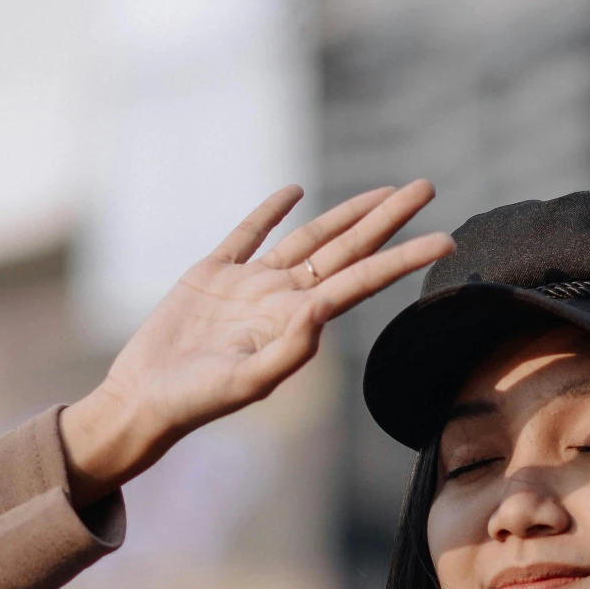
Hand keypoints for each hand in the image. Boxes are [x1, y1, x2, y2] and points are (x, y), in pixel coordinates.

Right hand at [60, 181, 451, 500]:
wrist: (143, 400)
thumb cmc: (196, 402)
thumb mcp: (247, 382)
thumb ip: (289, 350)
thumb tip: (322, 313)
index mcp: (298, 322)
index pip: (363, 281)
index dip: (404, 259)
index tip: (446, 240)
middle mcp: (282, 299)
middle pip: (347, 249)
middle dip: (387, 219)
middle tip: (427, 186)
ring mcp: (250, 284)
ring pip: (309, 238)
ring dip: (346, 213)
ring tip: (384, 190)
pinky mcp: (213, 273)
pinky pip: (248, 235)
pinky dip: (270, 212)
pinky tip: (294, 193)